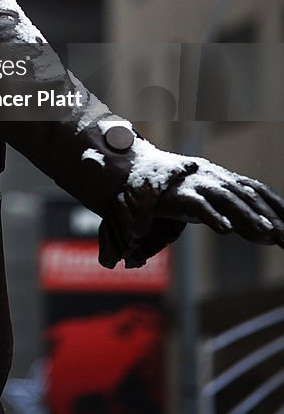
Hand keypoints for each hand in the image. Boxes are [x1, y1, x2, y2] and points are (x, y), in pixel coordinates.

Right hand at [153, 157, 283, 245]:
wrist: (142, 178)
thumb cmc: (184, 193)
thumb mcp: (216, 205)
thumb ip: (241, 218)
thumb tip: (270, 236)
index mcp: (226, 178)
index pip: (258, 190)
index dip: (277, 205)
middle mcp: (216, 178)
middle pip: (247, 195)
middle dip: (269, 215)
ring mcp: (199, 184)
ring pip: (227, 198)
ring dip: (248, 214)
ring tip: (266, 231)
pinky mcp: (180, 195)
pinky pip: (199, 204)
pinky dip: (213, 215)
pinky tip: (226, 230)